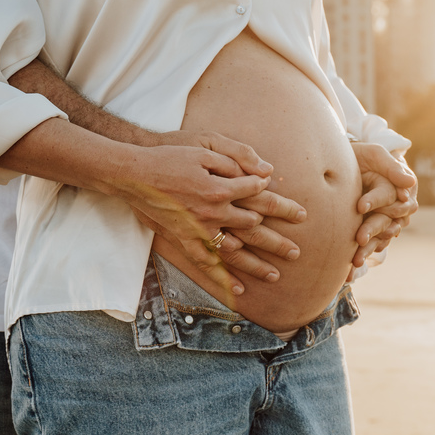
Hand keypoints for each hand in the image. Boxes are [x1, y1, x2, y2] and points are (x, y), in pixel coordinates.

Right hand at [135, 131, 306, 287]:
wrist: (135, 173)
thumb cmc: (170, 155)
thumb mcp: (206, 146)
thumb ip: (238, 158)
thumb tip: (267, 172)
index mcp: (221, 188)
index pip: (260, 198)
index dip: (281, 205)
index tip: (299, 214)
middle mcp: (212, 213)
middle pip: (253, 230)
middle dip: (277, 241)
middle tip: (297, 252)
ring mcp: (197, 229)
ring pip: (234, 252)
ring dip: (256, 264)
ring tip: (276, 274)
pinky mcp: (183, 238)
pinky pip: (206, 262)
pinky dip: (223, 276)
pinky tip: (239, 288)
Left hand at [349, 143, 417, 271]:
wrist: (344, 165)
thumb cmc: (363, 156)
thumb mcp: (376, 154)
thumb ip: (392, 167)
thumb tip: (410, 183)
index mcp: (397, 191)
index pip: (391, 199)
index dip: (376, 202)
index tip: (360, 205)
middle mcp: (392, 209)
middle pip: (386, 222)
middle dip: (372, 230)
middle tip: (359, 239)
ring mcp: (381, 221)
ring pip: (378, 239)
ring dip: (367, 250)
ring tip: (354, 262)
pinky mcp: (369, 231)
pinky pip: (370, 247)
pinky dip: (361, 256)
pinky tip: (350, 271)